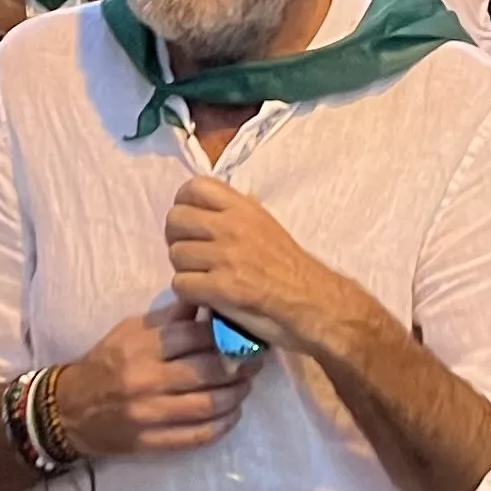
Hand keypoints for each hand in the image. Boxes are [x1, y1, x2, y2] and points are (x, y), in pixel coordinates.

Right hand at [44, 299, 255, 458]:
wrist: (69, 410)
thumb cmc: (105, 363)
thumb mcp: (129, 331)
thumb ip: (169, 319)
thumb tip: (208, 300)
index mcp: (139, 346)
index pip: (194, 335)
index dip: (225, 333)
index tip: (243, 332)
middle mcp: (145, 379)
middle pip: (209, 370)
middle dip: (240, 365)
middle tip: (255, 360)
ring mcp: (149, 414)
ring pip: (210, 405)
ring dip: (237, 395)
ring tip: (245, 386)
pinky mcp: (152, 442)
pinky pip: (198, 436)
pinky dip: (223, 425)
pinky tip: (231, 414)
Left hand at [163, 176, 371, 364]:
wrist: (316, 303)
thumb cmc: (291, 268)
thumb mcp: (266, 226)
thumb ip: (238, 213)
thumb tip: (212, 201)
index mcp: (243, 208)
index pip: (194, 187)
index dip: (184, 205)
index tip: (192, 225)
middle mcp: (232, 226)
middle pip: (175, 220)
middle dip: (178, 239)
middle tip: (193, 256)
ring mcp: (226, 256)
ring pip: (175, 254)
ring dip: (184, 270)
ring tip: (203, 279)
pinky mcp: (222, 287)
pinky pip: (181, 284)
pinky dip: (189, 295)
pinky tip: (205, 298)